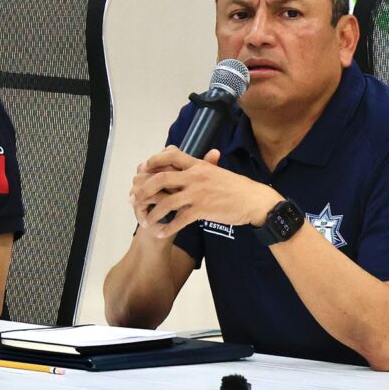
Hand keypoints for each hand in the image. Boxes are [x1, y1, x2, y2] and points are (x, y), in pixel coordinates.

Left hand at [130, 146, 281, 237]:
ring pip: (166, 201)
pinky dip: (167, 227)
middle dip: (144, 189)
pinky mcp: (202, 210)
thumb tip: (198, 160)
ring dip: (152, 212)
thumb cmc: (238, 188)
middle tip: (134, 198)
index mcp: (199, 165)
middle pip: (161, 178)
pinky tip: (160, 233)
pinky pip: (179, 219)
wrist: (254, 200)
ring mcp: (198, 193)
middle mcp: (196, 176)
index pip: (171, 156)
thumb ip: (205, 166)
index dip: (153, 161)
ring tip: (144, 221)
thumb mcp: (219, 172)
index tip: (142, 169)